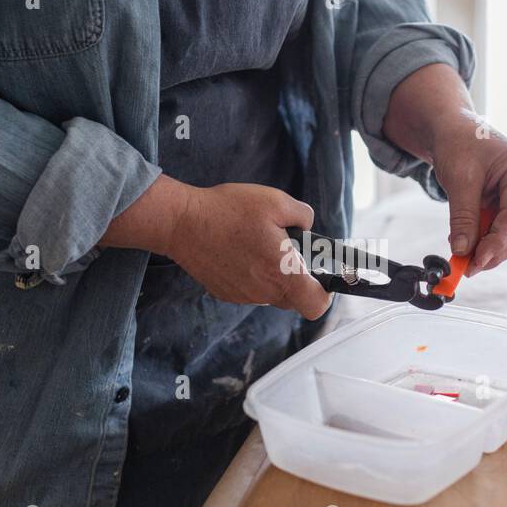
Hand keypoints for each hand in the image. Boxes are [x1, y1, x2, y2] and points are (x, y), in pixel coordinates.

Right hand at [172, 183, 331, 318]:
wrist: (182, 222)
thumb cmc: (229, 211)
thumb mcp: (276, 201)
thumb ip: (303, 216)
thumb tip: (308, 227)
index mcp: (282, 274)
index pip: (316, 305)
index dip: (325, 293)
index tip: (320, 275)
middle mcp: (263, 292)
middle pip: (295, 299)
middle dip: (298, 279)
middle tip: (287, 251)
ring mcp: (243, 296)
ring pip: (271, 294)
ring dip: (273, 276)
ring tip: (258, 245)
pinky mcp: (226, 293)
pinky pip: (250, 290)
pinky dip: (251, 275)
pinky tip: (239, 251)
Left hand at [431, 118, 506, 275]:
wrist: (455, 132)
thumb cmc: (461, 145)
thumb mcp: (459, 180)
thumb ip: (463, 218)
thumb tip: (462, 251)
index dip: (497, 242)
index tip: (477, 261)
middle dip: (494, 251)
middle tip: (469, 268)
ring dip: (490, 250)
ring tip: (464, 260)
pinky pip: (503, 230)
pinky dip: (486, 241)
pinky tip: (466, 246)